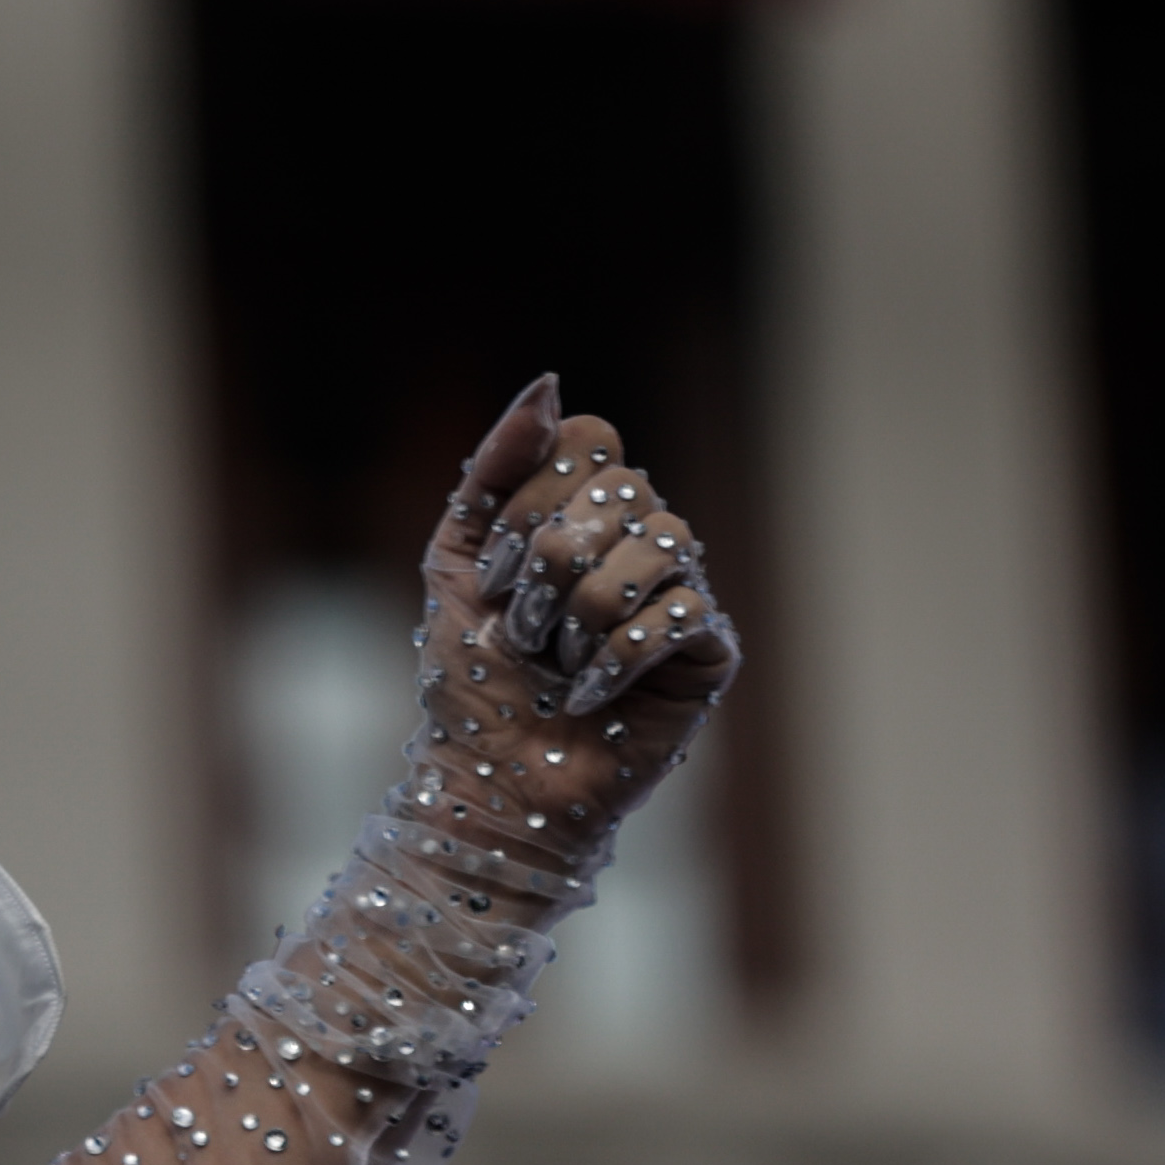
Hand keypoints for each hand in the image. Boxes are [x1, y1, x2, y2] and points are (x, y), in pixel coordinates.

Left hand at [415, 377, 738, 860]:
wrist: (492, 780)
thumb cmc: (472, 679)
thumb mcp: (453, 563)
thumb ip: (490, 471)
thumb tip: (549, 384)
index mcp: (583, 511)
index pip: (590, 439)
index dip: (534, 498)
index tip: (492, 576)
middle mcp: (640, 540)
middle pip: (624, 487)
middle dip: (549, 563)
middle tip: (519, 630)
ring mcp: (681, 591)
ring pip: (663, 542)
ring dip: (582, 611)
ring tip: (554, 662)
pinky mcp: (711, 650)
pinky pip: (686, 611)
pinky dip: (619, 657)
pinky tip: (588, 695)